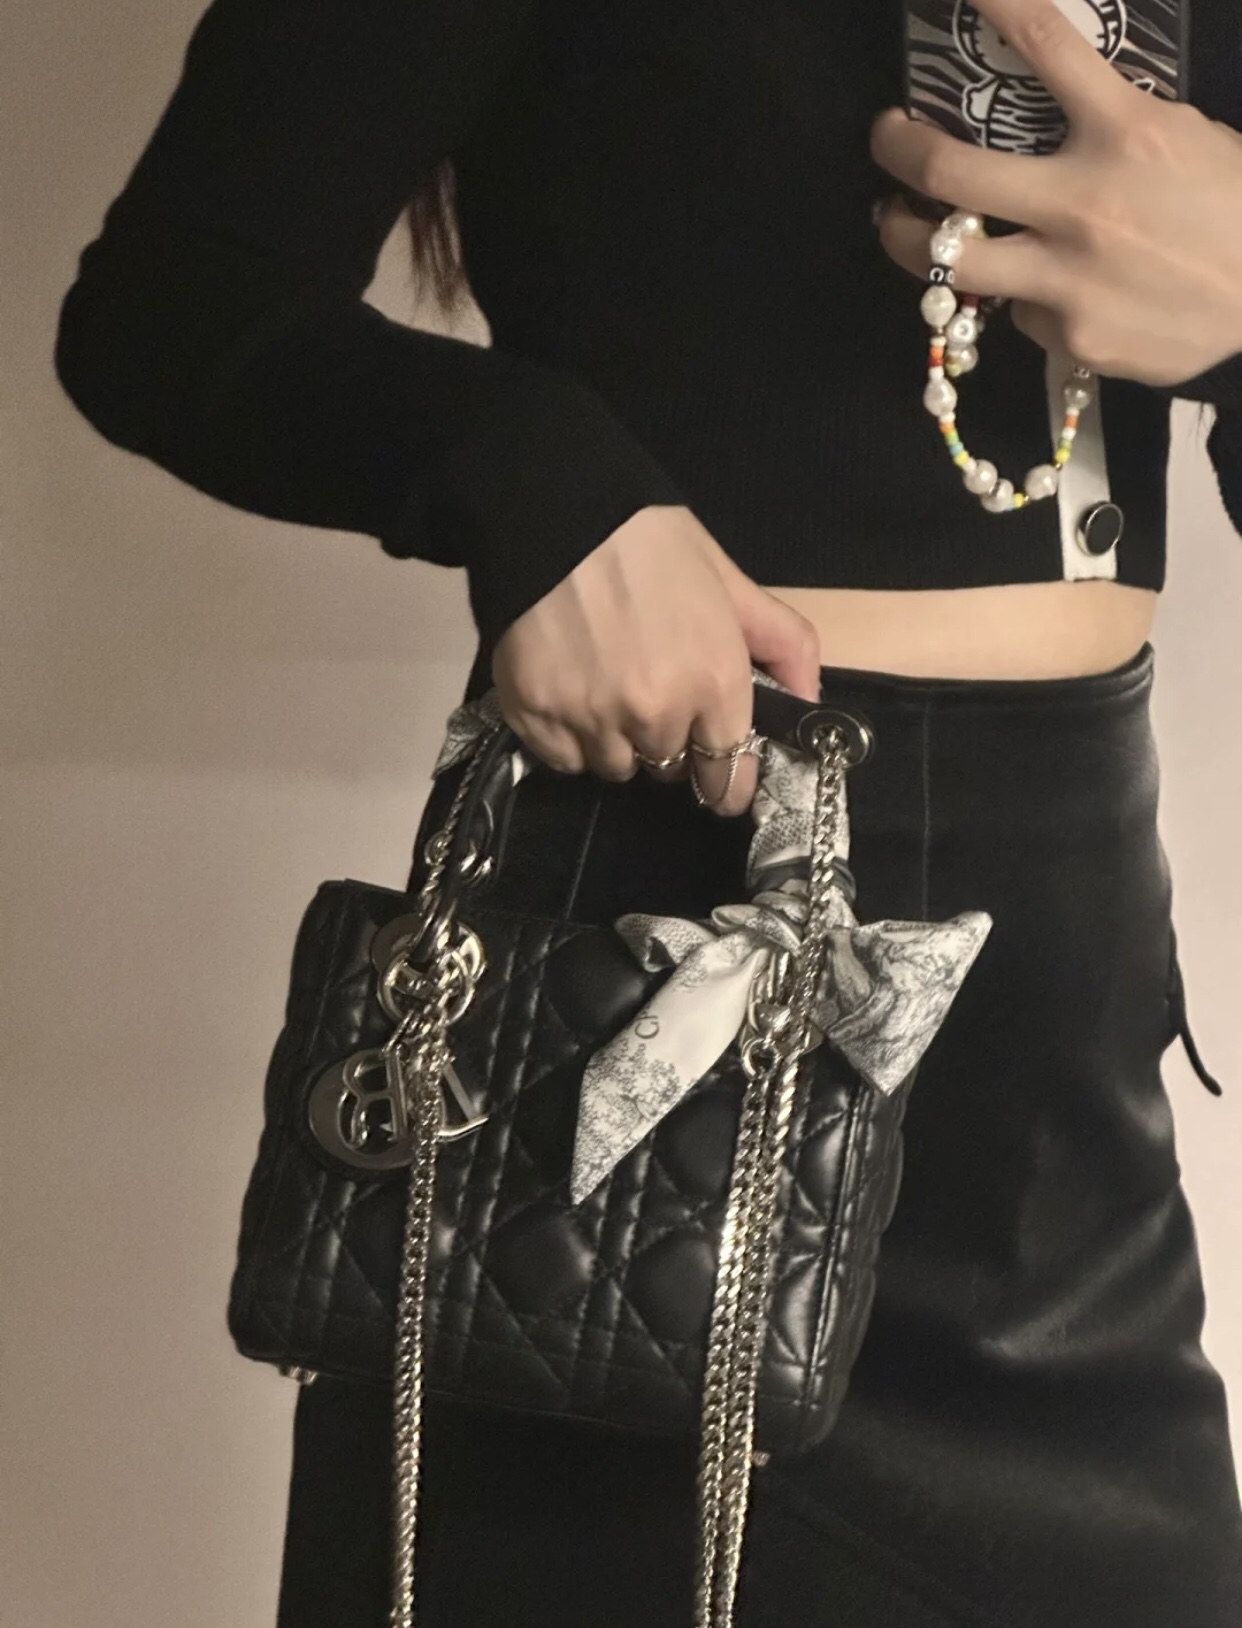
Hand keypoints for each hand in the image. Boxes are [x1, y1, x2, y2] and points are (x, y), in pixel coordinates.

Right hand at [491, 505, 821, 814]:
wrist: (557, 512)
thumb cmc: (650, 541)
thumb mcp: (732, 582)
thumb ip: (784, 644)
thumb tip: (810, 702)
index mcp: (713, 684)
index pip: (728, 777)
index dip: (727, 781)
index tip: (721, 777)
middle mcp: (655, 715)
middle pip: (669, 769)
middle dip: (670, 742)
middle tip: (654, 692)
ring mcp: (592, 721)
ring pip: (615, 768)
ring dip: (618, 743)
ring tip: (608, 690)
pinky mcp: (536, 719)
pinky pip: (565, 761)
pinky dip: (570, 740)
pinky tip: (572, 694)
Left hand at [870, 0, 1241, 386]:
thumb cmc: (1233, 210)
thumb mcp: (1181, 138)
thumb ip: (1109, 127)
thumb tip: (1046, 121)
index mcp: (1124, 133)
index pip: (1046, 45)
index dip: (996, 5)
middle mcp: (1085, 205)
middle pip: (953, 173)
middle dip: (902, 151)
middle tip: (888, 140)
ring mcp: (1071, 280)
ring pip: (952, 264)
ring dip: (909, 240)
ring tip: (902, 226)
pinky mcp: (1073, 337)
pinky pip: (1021, 314)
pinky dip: (1027, 299)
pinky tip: (1053, 293)